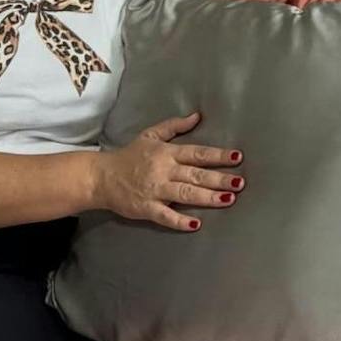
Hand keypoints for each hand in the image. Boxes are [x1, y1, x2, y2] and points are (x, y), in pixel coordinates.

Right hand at [91, 112, 243, 231]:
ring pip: (185, 193)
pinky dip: (180, 220)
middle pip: (196, 174)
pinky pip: (165, 215)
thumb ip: (174, 126)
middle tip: (239, 183)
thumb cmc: (129, 155)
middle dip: (219, 178)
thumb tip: (197, 116)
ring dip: (207, 197)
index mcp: (167, 153)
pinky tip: (196, 224)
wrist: (100, 176)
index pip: (197, 153)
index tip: (237, 157)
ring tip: (228, 199)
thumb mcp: (150, 135)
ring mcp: (155, 190)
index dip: (218, 155)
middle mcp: (163, 170)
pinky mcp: (145, 207)